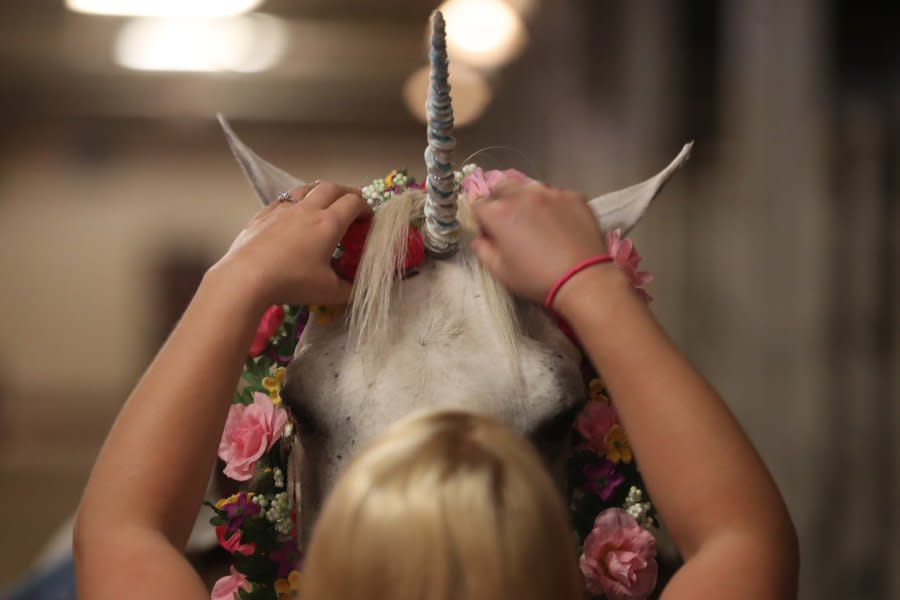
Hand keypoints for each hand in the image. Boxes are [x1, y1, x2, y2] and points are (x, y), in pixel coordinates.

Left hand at [212, 182, 371, 307]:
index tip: (369, 219)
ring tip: (324, 201)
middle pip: (332, 188)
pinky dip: (296, 201)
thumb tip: (358, 289)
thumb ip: (349, 289)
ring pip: (306, 188)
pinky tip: (293, 213)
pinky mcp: (263, 214)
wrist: (245, 278)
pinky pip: (284, 199)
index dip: (366, 208)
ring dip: (321, 191)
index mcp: (328, 223)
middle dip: (347, 193)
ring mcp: (283, 209)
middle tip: (352, 204)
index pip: (354, 203)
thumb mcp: (328, 292)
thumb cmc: (291, 282)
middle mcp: (307, 209)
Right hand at [470, 183, 612, 304]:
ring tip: (537, 222)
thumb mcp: (500, 272)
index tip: (491, 233)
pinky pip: (556, 195)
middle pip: (502, 187)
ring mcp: (551, 193)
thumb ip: (483, 250)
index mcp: (499, 213)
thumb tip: (480, 238)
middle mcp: (523, 195)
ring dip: (527, 200)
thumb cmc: (537, 279)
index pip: (479, 206)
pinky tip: (560, 224)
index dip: (482, 220)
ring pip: (530, 188)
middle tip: (511, 222)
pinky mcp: (574, 196)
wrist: (583, 279)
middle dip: (501, 201)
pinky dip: (552, 205)